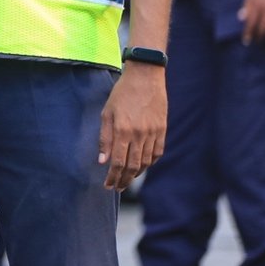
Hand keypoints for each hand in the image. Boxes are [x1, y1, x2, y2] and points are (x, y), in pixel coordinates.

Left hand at [99, 66, 166, 190]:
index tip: (108, 185)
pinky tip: (143, 166)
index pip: (117, 162)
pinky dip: (150, 162)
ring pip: (145, 162)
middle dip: (123, 180)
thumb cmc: (122, 93)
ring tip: (127, 179)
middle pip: (132, 166)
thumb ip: (104, 138)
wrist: (145, 77)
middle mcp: (139, 134)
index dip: (112, 177)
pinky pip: (157, 152)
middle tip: (117, 188)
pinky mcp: (162, 130)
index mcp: (122, 130)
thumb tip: (102, 161)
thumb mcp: (107, 112)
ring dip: (136, 174)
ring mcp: (152, 133)